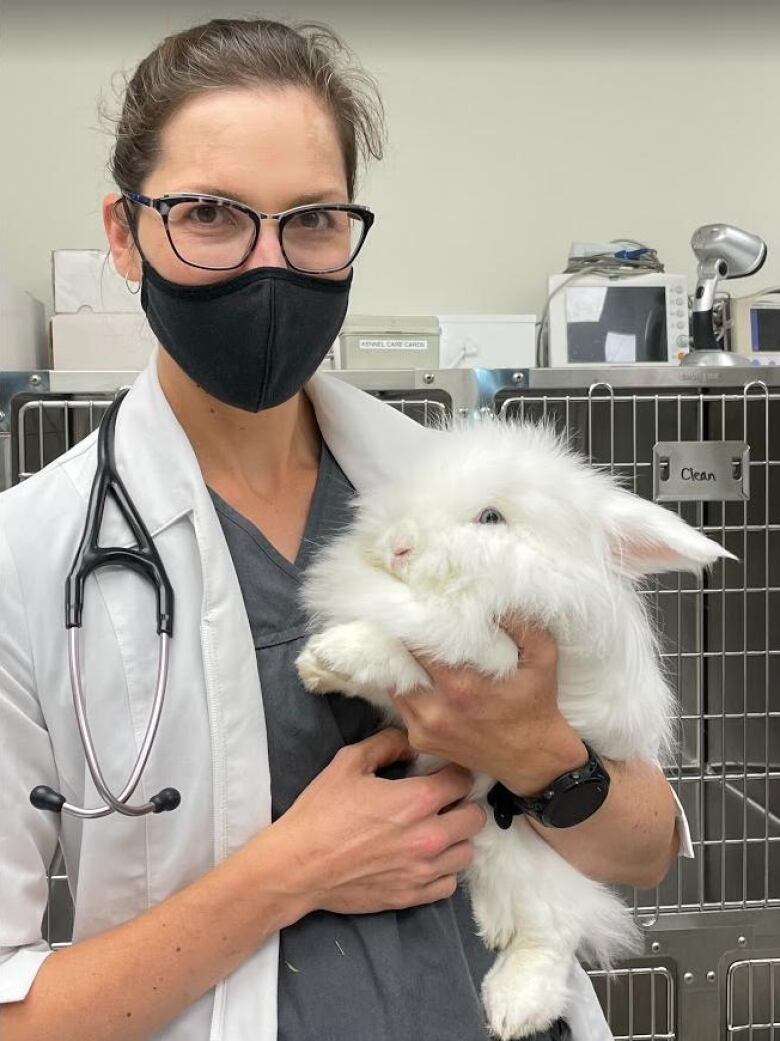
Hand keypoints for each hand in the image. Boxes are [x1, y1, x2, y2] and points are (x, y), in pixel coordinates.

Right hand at [274, 727, 486, 914]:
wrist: (298, 866)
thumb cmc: (321, 812)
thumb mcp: (349, 763)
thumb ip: (387, 745)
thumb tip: (411, 742)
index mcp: (417, 800)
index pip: (463, 780)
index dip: (455, 772)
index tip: (443, 773)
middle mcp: (429, 836)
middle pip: (475, 817)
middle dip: (462, 804)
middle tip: (442, 802)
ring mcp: (423, 871)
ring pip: (466, 853)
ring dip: (456, 839)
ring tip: (435, 832)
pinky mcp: (412, 896)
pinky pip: (449, 885)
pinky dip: (443, 871)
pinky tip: (424, 860)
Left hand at [390, 618, 586, 795]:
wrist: (532, 759)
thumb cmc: (537, 704)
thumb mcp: (543, 659)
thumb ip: (523, 625)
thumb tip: (495, 596)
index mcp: (462, 687)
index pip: (419, 645)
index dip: (415, 623)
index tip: (414, 605)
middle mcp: (436, 710)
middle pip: (400, 662)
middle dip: (402, 640)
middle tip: (404, 617)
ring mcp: (424, 728)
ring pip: (395, 684)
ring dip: (401, 664)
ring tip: (406, 643)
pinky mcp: (420, 740)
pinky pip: (401, 705)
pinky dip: (405, 688)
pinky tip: (418, 674)